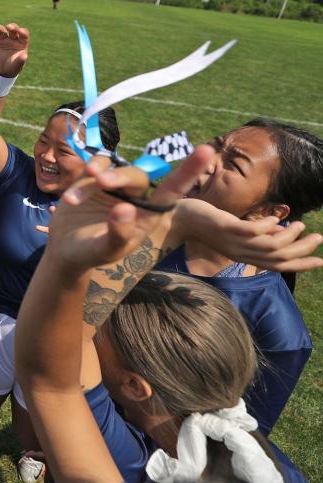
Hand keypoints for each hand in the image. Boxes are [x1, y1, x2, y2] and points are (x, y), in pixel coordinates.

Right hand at [0, 23, 28, 76]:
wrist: (2, 72)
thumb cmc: (13, 67)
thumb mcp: (18, 65)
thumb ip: (21, 60)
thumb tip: (24, 55)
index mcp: (21, 43)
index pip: (24, 34)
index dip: (22, 31)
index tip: (20, 31)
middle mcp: (13, 39)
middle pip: (13, 29)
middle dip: (11, 27)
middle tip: (9, 27)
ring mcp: (3, 40)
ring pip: (2, 31)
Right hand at [45, 146, 214, 270]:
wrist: (64, 249)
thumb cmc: (90, 255)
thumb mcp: (104, 251)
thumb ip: (117, 234)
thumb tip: (124, 208)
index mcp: (147, 216)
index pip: (172, 191)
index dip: (189, 171)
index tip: (206, 150)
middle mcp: (134, 198)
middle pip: (136, 176)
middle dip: (119, 176)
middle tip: (100, 181)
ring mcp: (113, 187)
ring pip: (113, 168)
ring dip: (98, 174)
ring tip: (77, 193)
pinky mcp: (92, 180)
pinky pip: (94, 167)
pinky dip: (82, 178)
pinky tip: (68, 198)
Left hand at [177, 199, 322, 272]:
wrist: (174, 217)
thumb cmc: (203, 223)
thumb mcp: (232, 231)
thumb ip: (252, 234)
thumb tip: (275, 229)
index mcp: (241, 255)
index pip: (276, 266)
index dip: (299, 265)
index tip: (320, 261)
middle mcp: (239, 252)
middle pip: (277, 259)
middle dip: (302, 251)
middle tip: (318, 238)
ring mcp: (232, 240)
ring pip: (269, 246)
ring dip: (288, 235)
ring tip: (299, 223)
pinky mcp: (225, 227)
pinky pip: (253, 230)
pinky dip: (267, 225)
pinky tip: (273, 216)